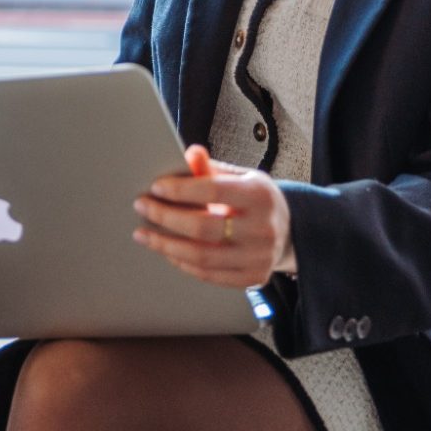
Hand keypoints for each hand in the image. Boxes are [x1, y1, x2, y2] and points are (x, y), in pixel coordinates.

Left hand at [132, 144, 296, 287]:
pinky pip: (209, 275)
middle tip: (141, 207)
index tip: (155, 187)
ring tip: (143, 234)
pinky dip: (183, 263)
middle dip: (165, 217)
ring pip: (202, 256)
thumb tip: (191, 152)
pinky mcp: (253, 278)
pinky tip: (167, 251)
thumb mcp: (241, 177)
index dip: (181, 190)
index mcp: (260, 195)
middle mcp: (262, 228)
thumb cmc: (256, 199)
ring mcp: (259, 257)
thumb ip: (213, 169)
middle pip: (203, 227)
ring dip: (165, 245)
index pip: (213, 191)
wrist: (289, 231)